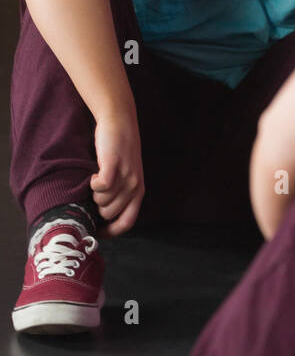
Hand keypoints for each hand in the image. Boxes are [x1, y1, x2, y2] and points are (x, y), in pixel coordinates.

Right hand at [89, 110, 144, 236]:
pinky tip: (94, 175)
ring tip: (97, 180)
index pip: (127, 223)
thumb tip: (102, 218)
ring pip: (102, 201)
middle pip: (108, 214)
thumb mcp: (127, 177)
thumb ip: (120, 195)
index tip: (96, 232)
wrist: (120, 123)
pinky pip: (101, 186)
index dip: (111, 231)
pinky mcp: (114, 164)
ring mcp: (126, 176)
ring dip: (94, 194)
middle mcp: (135, 187)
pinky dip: (93, 183)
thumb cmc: (119, 152)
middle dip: (97, 208)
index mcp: (139, 193)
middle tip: (94, 193)